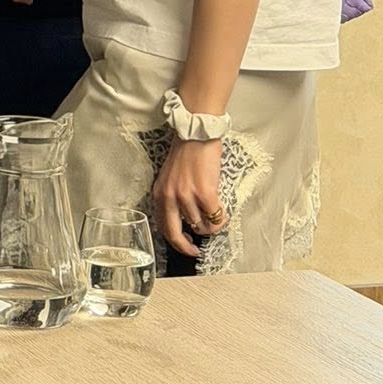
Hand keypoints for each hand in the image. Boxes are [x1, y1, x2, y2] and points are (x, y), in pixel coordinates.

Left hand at [152, 137, 225, 258]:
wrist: (196, 132)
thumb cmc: (186, 152)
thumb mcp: (170, 177)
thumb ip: (171, 197)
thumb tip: (183, 220)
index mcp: (159, 193)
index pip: (162, 226)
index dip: (174, 241)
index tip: (185, 245)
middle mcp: (170, 196)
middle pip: (174, 235)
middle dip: (186, 248)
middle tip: (195, 251)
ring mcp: (187, 196)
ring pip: (199, 227)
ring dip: (209, 226)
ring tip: (214, 217)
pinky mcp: (205, 193)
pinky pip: (215, 219)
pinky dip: (221, 220)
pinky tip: (222, 213)